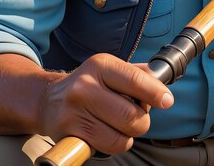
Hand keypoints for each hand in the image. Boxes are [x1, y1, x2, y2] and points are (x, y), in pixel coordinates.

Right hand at [38, 53, 173, 154]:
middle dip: (142, 121)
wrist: (47, 100)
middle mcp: (86, 86)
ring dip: (128, 136)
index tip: (167, 101)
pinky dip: (113, 145)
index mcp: (101, 65)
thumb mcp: (109, 69)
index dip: (156, 93)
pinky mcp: (69, 134)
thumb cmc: (87, 84)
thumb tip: (160, 82)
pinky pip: (105, 148)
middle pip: (131, 114)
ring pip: (121, 137)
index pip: (136, 80)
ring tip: (119, 127)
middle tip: (138, 118)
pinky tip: (105, 134)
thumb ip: (135, 74)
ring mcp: (75, 111)